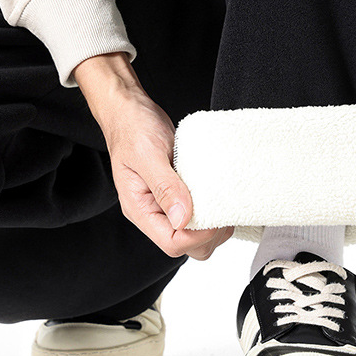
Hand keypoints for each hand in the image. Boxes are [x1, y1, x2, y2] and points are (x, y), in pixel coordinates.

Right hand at [73, 52, 233, 259]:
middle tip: (224, 210)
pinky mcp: (178, 192)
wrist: (130, 109)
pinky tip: (218, 193)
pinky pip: (198, 212)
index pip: (172, 243)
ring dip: (213, 222)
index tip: (216, 217)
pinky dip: (212, 208)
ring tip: (223, 200)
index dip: (198, 236)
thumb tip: (183, 219)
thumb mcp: (148, 155)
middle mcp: (152, 212)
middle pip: (187, 245)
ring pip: (195, 232)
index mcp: (139, 209)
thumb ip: (165, 187)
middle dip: (210, 235)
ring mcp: (165, 204)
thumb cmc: (132, 128)